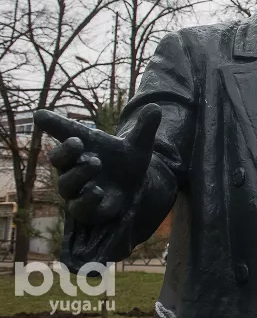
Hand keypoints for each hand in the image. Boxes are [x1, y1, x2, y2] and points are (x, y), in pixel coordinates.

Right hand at [34, 104, 160, 224]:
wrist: (134, 187)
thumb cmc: (126, 161)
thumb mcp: (139, 144)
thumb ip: (145, 128)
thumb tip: (155, 107)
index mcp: (82, 148)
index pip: (63, 133)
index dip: (52, 124)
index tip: (40, 115)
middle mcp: (73, 168)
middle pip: (59, 161)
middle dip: (66, 153)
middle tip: (81, 147)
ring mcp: (77, 190)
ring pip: (67, 186)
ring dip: (79, 175)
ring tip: (96, 167)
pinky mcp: (87, 210)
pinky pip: (81, 208)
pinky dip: (88, 201)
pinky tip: (98, 192)